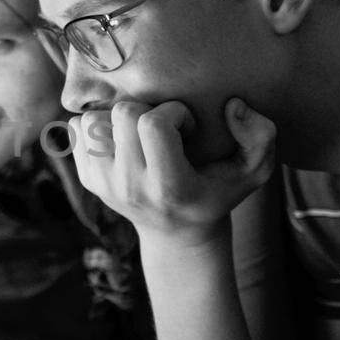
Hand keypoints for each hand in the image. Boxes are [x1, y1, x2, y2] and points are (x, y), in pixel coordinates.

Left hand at [70, 97, 274, 249]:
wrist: (177, 233)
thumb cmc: (218, 192)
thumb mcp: (254, 170)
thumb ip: (260, 135)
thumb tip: (232, 105)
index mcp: (169, 185)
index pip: (152, 124)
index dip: (173, 113)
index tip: (187, 127)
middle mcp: (129, 187)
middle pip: (121, 114)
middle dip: (146, 109)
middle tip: (164, 128)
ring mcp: (103, 185)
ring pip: (92, 121)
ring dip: (117, 117)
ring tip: (140, 132)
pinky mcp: (87, 180)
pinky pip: (78, 130)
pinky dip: (98, 126)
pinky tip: (122, 140)